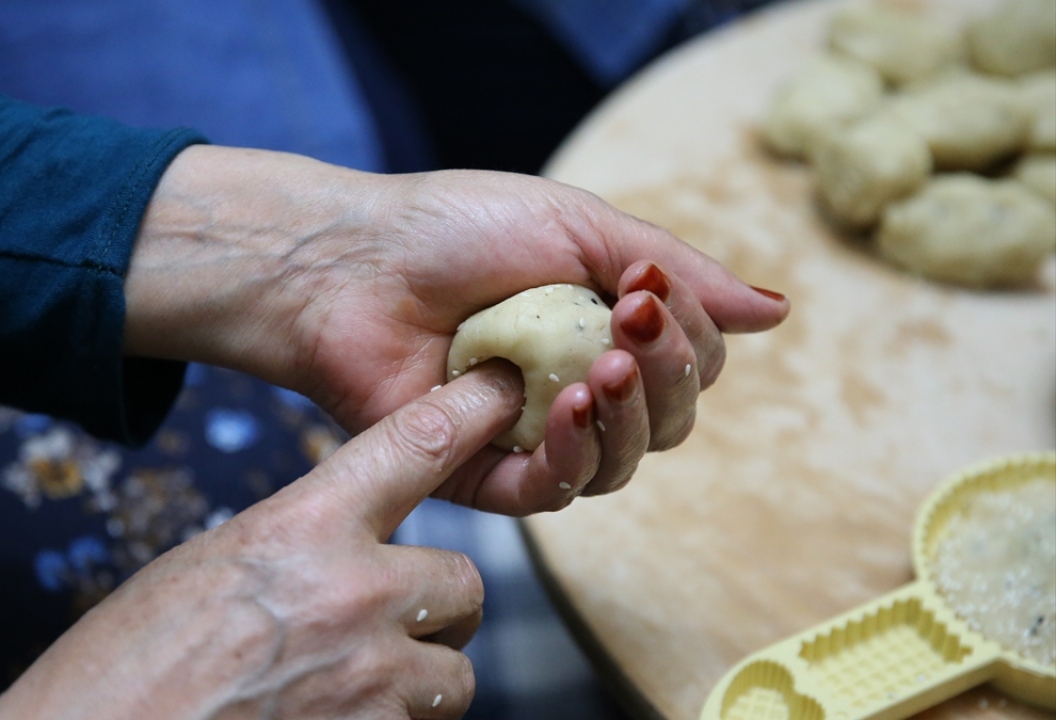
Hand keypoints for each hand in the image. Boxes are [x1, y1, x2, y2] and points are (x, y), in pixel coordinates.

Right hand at [0, 363, 523, 719]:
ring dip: (422, 680)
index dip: (468, 412)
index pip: (413, 447)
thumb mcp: (208, 569)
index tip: (502, 391)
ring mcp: (371, 678)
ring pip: (455, 673)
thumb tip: (340, 553)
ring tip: (361, 687)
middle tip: (395, 625)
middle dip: (439, 607)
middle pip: (465, 582)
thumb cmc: (126, 662)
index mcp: (303, 528)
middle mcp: (354, 595)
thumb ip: (294, 549)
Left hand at [123, 146, 789, 513]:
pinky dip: (577, 456)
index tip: (647, 287)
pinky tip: (569, 408)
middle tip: (632, 324)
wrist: (350, 262)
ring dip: (630, 419)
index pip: (689, 363)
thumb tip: (778, 311)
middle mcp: (577, 386)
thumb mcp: (579, 226)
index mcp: (603, 328)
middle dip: (667, 377)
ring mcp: (532, 432)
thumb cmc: (455, 229)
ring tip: (603, 367)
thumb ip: (679, 270)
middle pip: (667, 421)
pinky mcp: (482, 472)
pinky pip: (554, 492)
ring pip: (621, 462)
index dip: (687, 338)